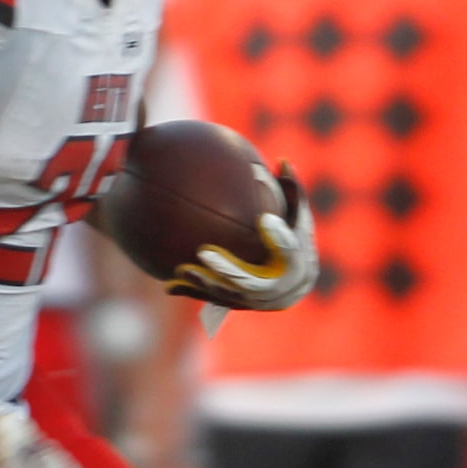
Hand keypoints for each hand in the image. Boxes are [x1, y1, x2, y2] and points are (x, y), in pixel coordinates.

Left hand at [166, 164, 318, 311]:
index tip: (264, 220)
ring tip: (181, 269)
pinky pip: (213, 301)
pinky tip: (168, 286)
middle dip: (227, 270)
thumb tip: (282, 161)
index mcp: (298, 265)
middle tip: (204, 252)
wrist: (295, 284)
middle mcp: (278, 291)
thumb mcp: (299, 215)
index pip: (290, 253)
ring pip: (228, 296)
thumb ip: (292, 192)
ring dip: (204, 284)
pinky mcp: (239, 306)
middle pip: (251, 283)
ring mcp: (257, 303)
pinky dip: (192, 293)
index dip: (279, 239)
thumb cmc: (296, 239)